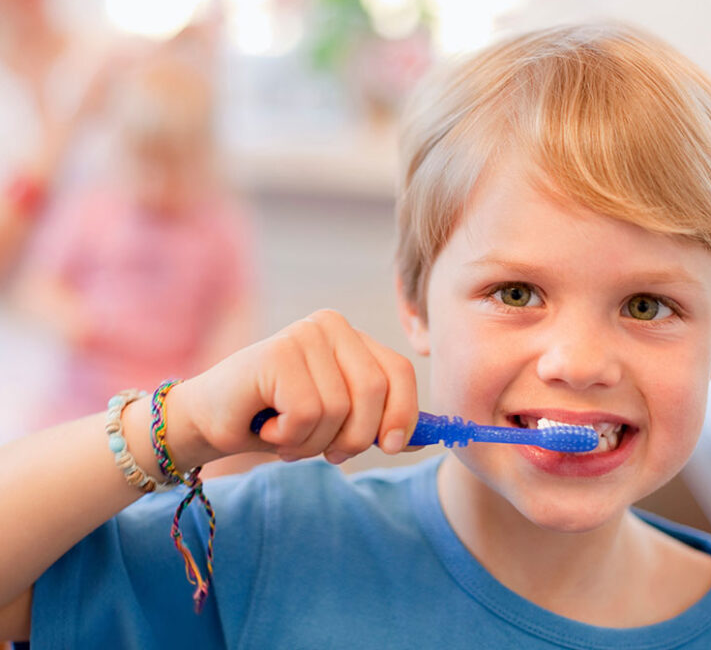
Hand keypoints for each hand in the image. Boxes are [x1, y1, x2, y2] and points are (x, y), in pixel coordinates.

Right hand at [180, 310, 418, 466]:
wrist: (211, 421)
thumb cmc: (277, 420)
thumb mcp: (338, 422)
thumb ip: (381, 422)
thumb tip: (431, 437)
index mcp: (352, 337)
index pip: (399, 371)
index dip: (403, 414)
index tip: (391, 446)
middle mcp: (331, 326)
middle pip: (376, 390)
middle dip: (355, 437)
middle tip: (327, 452)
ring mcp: (304, 335)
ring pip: (340, 409)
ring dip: (314, 442)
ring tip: (286, 433)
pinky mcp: (278, 353)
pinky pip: (308, 412)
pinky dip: (290, 436)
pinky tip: (268, 424)